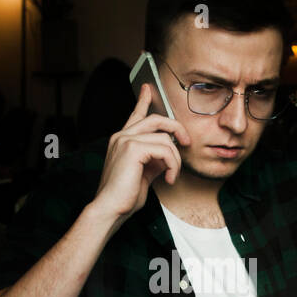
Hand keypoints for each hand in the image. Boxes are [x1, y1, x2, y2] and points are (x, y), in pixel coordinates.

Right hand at [93, 83, 191, 228]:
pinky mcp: (133, 149)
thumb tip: (169, 154)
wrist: (110, 208)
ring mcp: (126, 140)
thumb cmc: (124, 196)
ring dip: (175, 159)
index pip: (135, 114)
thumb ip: (155, 159)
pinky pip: (165, 149)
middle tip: (187, 143)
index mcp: (122, 140)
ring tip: (172, 176)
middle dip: (177, 129)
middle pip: (156, 119)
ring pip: (165, 139)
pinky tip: (169, 178)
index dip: (143, 100)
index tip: (148, 88)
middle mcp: (122, 136)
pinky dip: (173, 165)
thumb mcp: (144, 173)